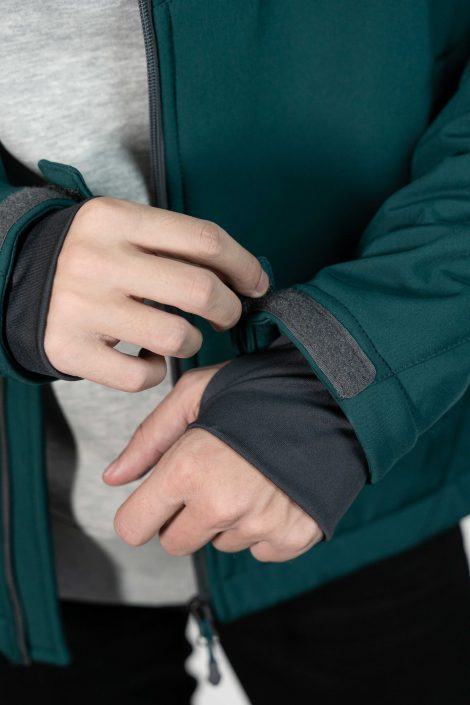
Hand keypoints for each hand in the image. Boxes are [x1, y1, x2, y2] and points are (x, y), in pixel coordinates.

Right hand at [44, 197, 268, 389]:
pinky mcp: (69, 350)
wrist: (20, 280)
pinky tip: (146, 355)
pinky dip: (156, 370)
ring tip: (179, 334)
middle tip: (226, 314)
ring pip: (177, 337)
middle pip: (200, 290)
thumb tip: (246, 277)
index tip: (256, 283)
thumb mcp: (125, 229)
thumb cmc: (94, 256)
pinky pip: (143, 376)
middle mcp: (96, 260)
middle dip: (229, 308)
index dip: (244, 265)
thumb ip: (178, 245)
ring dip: (192, 341)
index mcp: (115, 218)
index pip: (204, 239)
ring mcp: (80, 307)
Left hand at [103, 365, 323, 561]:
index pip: (133, 528)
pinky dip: (262, 528)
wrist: (332, 399)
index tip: (157, 499)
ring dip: (226, 520)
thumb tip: (115, 477)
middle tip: (210, 480)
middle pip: (175, 543)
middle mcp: (221, 504)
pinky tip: (273, 491)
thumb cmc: (261, 390)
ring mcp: (259, 525)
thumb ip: (149, 438)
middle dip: (184, 517)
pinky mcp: (292, 537)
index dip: (142, 512)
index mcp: (189, 468)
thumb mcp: (195, 394)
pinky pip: (259, 550)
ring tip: (249, 476)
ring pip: (219, 544)